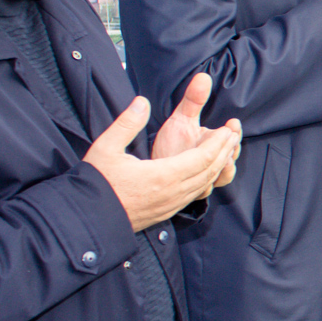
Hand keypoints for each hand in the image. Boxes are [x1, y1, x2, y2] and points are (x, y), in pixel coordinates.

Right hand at [84, 96, 241, 232]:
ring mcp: (170, 204)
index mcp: (161, 176)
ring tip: (225, 150)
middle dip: (224, 151)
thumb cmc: (95, 183)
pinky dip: (206, 180)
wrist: (87, 219)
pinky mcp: (166, 211)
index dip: (217, 143)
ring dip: (217, 166)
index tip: (227, 129)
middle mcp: (171, 193)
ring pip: (203, 184)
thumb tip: (141, 101)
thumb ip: (126, 123)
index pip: (201, 158)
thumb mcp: (105, 148)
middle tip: (233, 135)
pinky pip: (194, 195)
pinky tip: (206, 172)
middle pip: (208, 170)